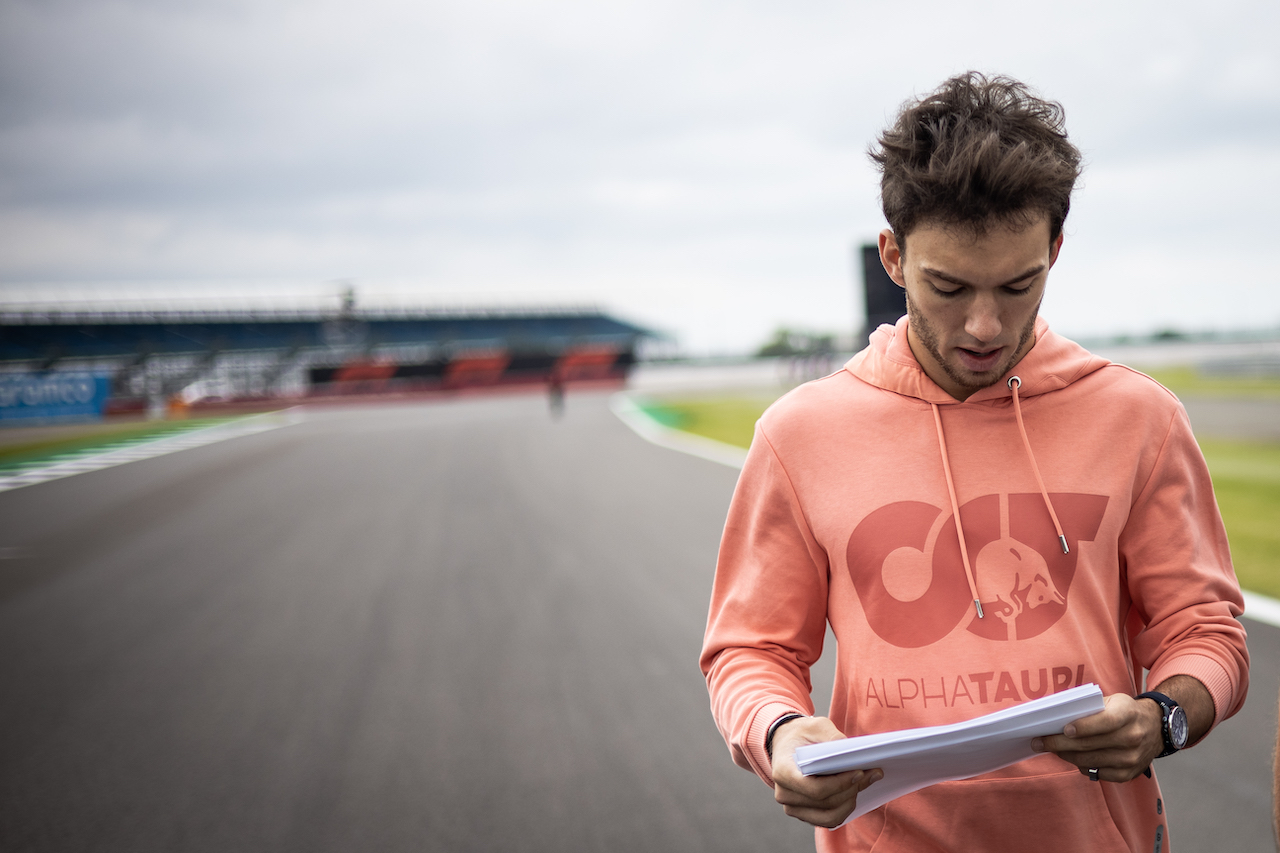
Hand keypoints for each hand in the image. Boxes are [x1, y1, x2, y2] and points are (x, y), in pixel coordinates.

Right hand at [769, 716, 882, 827]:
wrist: (787, 742)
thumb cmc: (801, 734)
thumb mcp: (816, 726)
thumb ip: (833, 738)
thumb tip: (855, 755)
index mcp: (782, 771)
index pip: (816, 789)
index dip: (841, 784)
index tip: (859, 772)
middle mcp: (784, 794)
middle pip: (826, 802)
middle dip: (852, 789)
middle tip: (871, 774)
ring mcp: (792, 807)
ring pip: (830, 816)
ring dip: (851, 801)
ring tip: (863, 783)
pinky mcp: (802, 814)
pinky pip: (828, 820)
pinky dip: (844, 809)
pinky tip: (853, 793)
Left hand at [1031, 693, 1162, 781]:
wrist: (1155, 728)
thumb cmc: (1125, 712)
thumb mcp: (1112, 701)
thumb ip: (1090, 708)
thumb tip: (1057, 718)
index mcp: (1127, 715)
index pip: (1104, 722)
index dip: (1083, 727)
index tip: (1063, 729)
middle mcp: (1132, 738)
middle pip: (1090, 745)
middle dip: (1059, 743)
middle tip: (1039, 742)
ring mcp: (1131, 759)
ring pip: (1089, 761)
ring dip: (1065, 755)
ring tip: (1050, 749)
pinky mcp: (1128, 774)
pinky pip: (1097, 773)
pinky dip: (1081, 766)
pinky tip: (1072, 757)